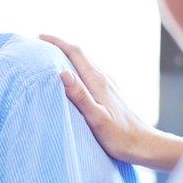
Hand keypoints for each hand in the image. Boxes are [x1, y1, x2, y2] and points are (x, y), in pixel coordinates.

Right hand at [40, 34, 182, 171]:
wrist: (143, 144)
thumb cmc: (119, 136)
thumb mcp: (96, 118)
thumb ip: (80, 96)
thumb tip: (62, 73)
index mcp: (98, 81)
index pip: (76, 53)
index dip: (57, 43)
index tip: (40, 37)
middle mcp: (103, 79)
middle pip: (80, 55)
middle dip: (60, 46)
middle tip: (40, 44)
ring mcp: (108, 85)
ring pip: (85, 64)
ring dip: (68, 57)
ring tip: (50, 57)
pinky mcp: (109, 94)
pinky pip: (89, 74)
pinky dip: (76, 69)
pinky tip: (71, 77)